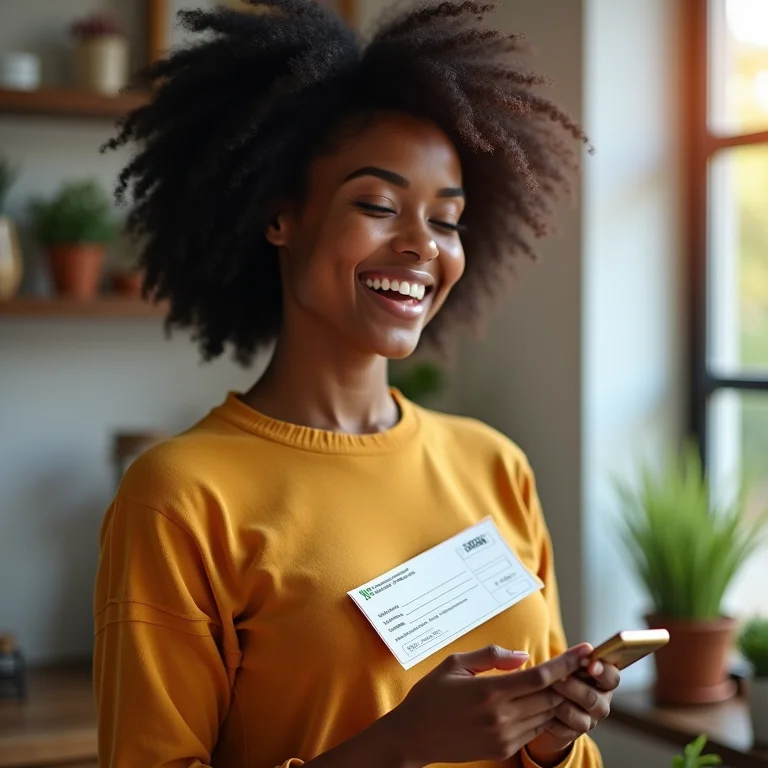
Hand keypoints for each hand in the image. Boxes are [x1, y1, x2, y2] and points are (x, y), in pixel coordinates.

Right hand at [384, 643, 592, 766]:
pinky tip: (546, 701)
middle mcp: (501, 716)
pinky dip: (546, 714)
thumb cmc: (431, 695)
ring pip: (547, 714)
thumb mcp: (455, 664)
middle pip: (551, 697)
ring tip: (571, 680)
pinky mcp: (503, 748)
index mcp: (489, 691)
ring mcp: (504, 735)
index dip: (566, 663)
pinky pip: (535, 729)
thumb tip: (523, 656)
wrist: (414, 736)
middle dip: (570, 679)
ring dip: (561, 698)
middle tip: (584, 663)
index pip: (540, 676)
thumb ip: (491, 656)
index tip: (585, 650)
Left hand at [526, 659, 619, 764]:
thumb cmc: (557, 674)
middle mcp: (601, 702)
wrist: (543, 701)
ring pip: (581, 718)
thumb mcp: (564, 663)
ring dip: (561, 703)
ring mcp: (590, 720)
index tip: (590, 665)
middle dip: (573, 687)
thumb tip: (585, 648)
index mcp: (603, 680)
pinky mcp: (574, 734)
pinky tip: (542, 709)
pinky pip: (566, 730)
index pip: (612, 677)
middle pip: (594, 699)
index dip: (603, 672)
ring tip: (546, 691)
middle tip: (557, 678)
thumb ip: (574, 658)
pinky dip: (553, 719)